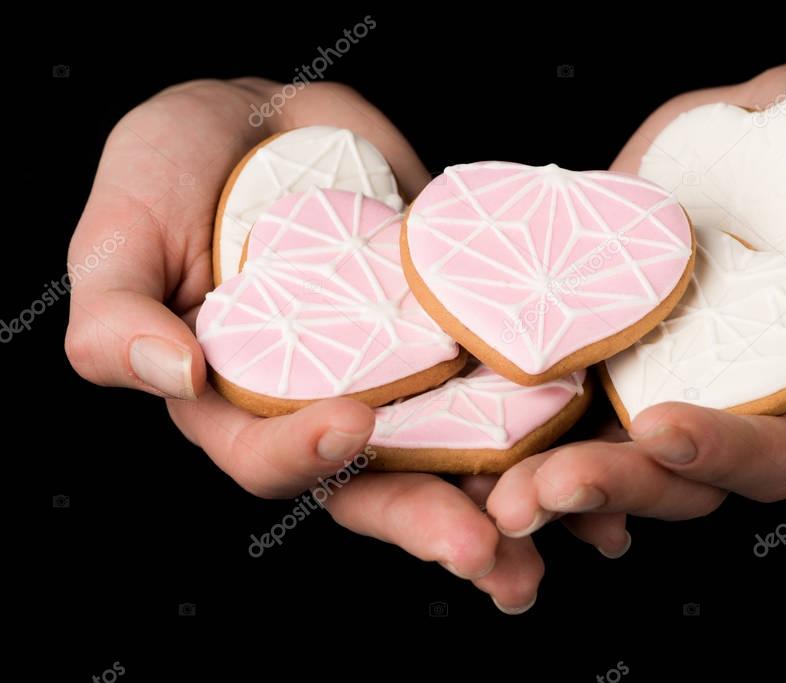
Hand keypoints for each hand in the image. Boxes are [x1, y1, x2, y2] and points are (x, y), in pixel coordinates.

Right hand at [64, 79, 624, 611]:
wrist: (264, 124)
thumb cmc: (170, 177)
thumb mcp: (118, 238)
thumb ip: (120, 320)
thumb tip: (175, 376)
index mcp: (241, 408)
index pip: (270, 458)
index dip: (306, 452)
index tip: (352, 421)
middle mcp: (327, 406)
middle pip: (381, 485)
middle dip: (437, 523)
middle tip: (494, 558)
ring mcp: (400, 374)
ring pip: (459, 455)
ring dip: (519, 500)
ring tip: (582, 531)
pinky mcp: (455, 332)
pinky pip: (505, 385)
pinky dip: (556, 422)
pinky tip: (609, 449)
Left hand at [486, 63, 785, 530]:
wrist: (745, 126)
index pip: (773, 451)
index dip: (722, 454)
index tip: (663, 429)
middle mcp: (728, 402)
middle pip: (675, 479)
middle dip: (612, 487)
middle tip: (542, 491)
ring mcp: (657, 382)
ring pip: (605, 456)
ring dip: (549, 482)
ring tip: (499, 494)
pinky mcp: (600, 351)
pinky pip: (554, 404)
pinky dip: (513, 433)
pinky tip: (473, 442)